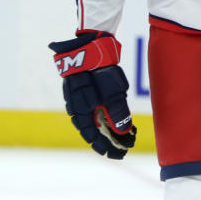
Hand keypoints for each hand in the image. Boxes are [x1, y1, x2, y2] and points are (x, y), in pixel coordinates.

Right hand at [48, 30, 136, 158]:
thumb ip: (117, 111)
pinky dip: (102, 115)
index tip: (119, 154)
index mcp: (81, 111)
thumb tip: (123, 131)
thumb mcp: (112, 92)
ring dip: (106, 128)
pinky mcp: (82, 89)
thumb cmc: (99, 69)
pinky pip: (91, 108)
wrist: (89, 45)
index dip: (105, 147)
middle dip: (107, 140)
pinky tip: (112, 116)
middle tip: (123, 147)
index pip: (92, 136)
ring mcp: (78, 98)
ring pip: (91, 119)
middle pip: (91, 130)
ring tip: (122, 134)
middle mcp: (76, 107)